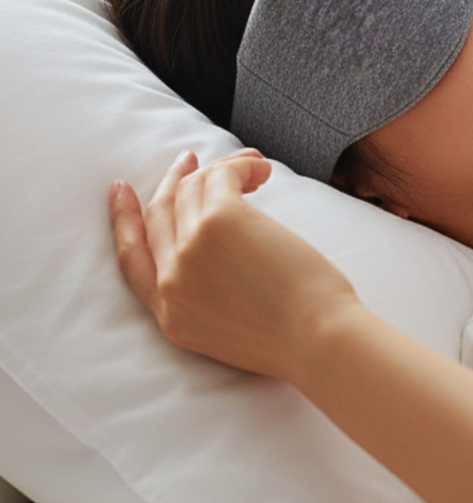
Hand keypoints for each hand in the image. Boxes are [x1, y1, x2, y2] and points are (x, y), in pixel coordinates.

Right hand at [109, 148, 359, 384]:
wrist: (319, 342)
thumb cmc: (297, 339)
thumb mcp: (228, 333)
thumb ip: (207, 300)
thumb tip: (222, 253)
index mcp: (170, 315)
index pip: (131, 259)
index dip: (124, 220)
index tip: (122, 190)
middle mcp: (171, 282)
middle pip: (158, 214)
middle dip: (171, 181)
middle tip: (188, 160)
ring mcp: (191, 249)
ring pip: (191, 189)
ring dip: (222, 169)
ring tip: (252, 167)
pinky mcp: (220, 221)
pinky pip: (221, 176)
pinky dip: (242, 166)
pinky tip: (262, 170)